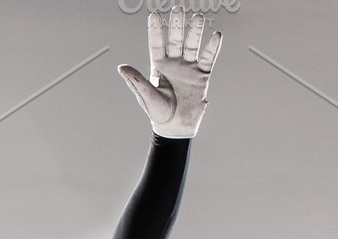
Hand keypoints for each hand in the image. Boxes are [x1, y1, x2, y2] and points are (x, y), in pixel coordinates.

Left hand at [118, 7, 221, 138]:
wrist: (176, 128)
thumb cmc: (158, 113)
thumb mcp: (146, 96)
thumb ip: (136, 81)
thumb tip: (122, 67)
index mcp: (158, 66)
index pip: (156, 44)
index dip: (155, 30)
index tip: (154, 14)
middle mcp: (174, 63)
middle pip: (176, 40)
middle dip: (177, 25)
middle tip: (179, 9)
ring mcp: (189, 67)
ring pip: (192, 45)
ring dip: (195, 32)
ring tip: (198, 18)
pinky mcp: (202, 75)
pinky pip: (208, 58)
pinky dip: (212, 48)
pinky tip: (216, 35)